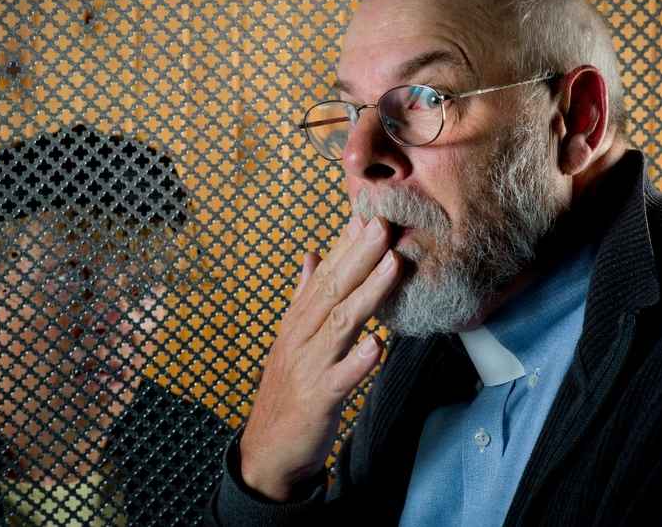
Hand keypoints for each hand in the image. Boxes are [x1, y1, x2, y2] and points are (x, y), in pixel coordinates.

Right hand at [239, 215, 401, 500]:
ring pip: (340, 324)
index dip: (347, 245)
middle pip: (332, 290)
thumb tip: (311, 254)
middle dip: (360, 256)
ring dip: (367, 294)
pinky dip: (358, 361)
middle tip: (384, 224)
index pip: (324, 275)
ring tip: (392, 266)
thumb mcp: (291, 336)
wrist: (269, 448)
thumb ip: (303, 295)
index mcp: (298, 320)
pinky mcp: (318, 399)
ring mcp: (308, 366)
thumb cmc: (287, 388)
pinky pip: (341, 378)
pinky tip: (378, 346)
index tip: (368, 213)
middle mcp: (301, 336)